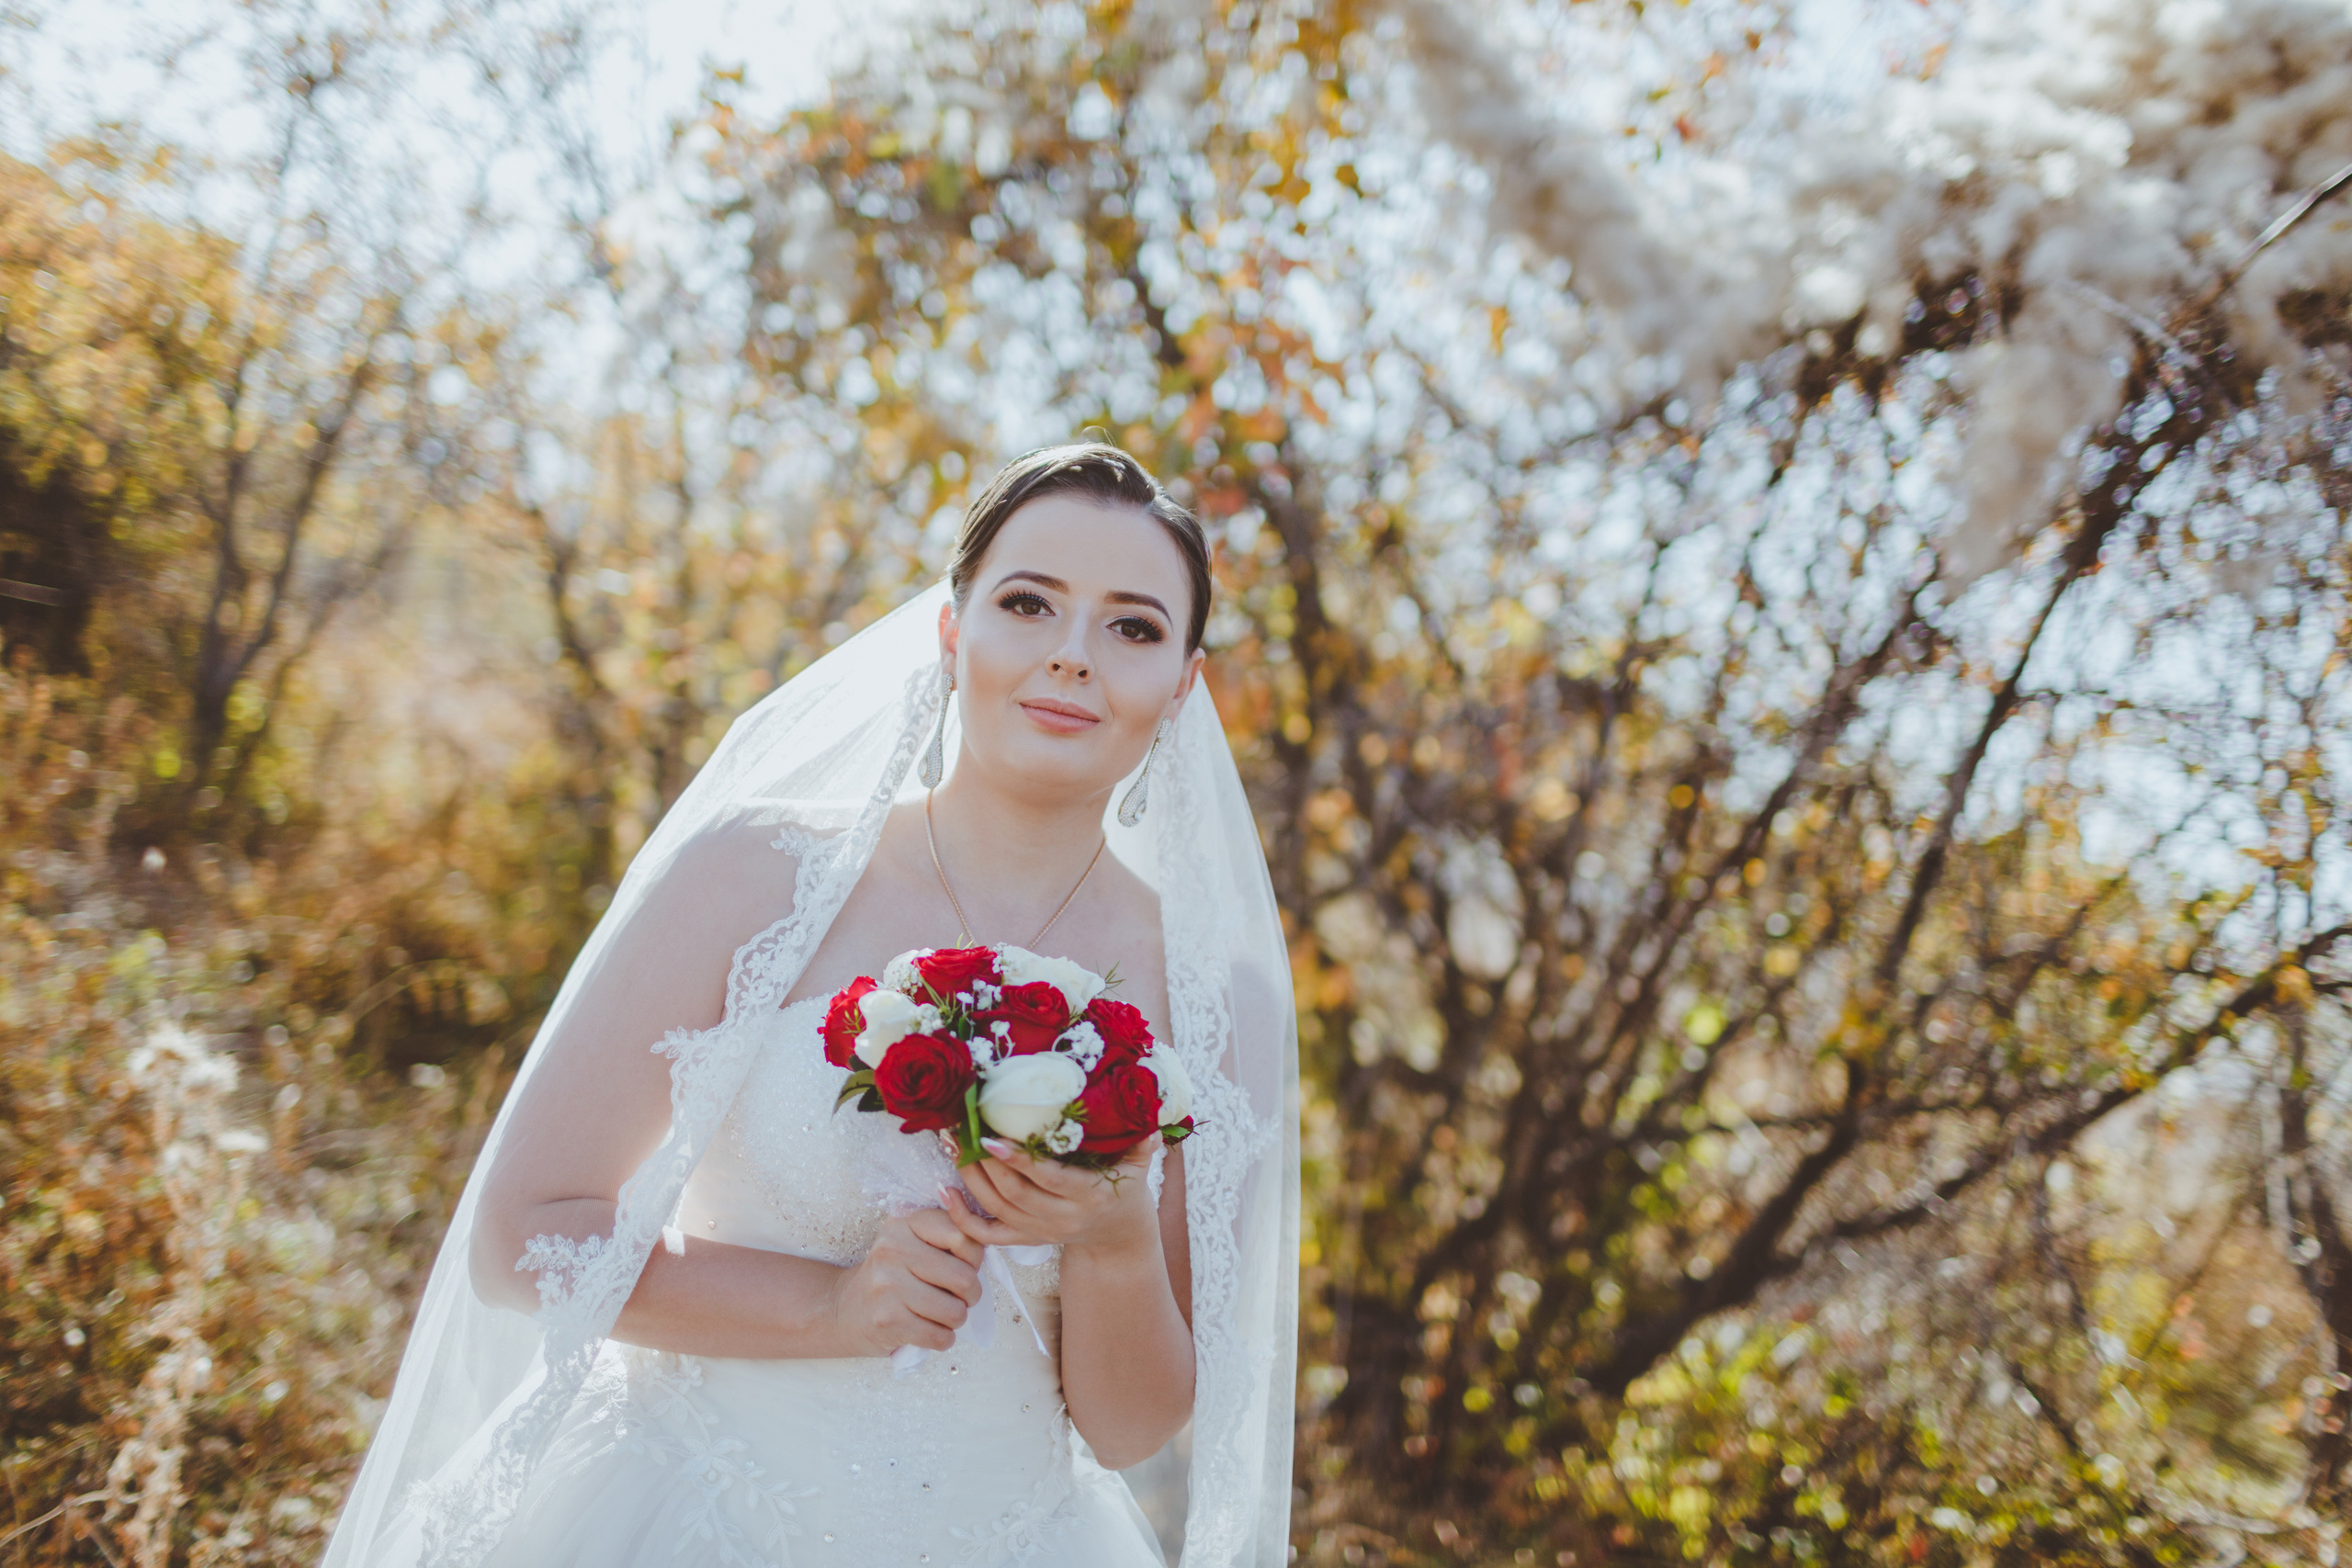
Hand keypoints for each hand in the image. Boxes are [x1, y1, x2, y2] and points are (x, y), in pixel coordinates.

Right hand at [825, 1209, 984, 1356]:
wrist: (845, 1309)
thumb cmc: (893, 1275)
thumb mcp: (912, 1241)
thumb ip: (948, 1233)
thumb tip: (990, 1234)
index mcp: (905, 1222)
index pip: (963, 1236)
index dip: (974, 1257)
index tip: (962, 1265)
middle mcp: (893, 1249)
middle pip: (964, 1278)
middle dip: (970, 1294)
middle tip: (958, 1296)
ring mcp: (888, 1286)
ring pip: (955, 1312)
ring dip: (956, 1319)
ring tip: (941, 1313)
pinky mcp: (887, 1321)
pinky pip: (940, 1337)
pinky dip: (943, 1339)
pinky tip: (929, 1329)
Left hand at [943, 1138, 1158, 1258]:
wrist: (1117, 1234)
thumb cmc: (1125, 1188)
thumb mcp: (1139, 1166)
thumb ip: (1141, 1143)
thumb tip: (1148, 1118)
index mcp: (1089, 1196)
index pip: (1049, 1179)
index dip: (1020, 1161)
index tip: (992, 1138)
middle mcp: (1062, 1218)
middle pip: (1015, 1194)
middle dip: (984, 1163)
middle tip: (960, 1131)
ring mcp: (1040, 1231)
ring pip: (997, 1209)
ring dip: (970, 1179)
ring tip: (951, 1145)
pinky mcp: (1025, 1239)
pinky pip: (987, 1234)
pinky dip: (962, 1217)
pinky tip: (943, 1192)